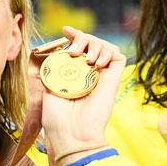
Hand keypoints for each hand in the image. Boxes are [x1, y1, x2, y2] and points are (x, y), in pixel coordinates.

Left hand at [40, 26, 125, 164]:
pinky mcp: (113, 80)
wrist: (71, 135)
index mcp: (74, 75)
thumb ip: (52, 70)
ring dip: (96, 44)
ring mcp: (102, 76)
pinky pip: (118, 56)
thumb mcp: (48, 88)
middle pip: (92, 43)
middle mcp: (89, 74)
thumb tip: (50, 51)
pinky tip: (96, 63)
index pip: (79, 48)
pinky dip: (108, 51)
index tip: (65, 30)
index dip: (75, 36)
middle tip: (74, 51)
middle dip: (83, 38)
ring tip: (86, 58)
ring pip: (106, 47)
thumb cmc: (57, 119)